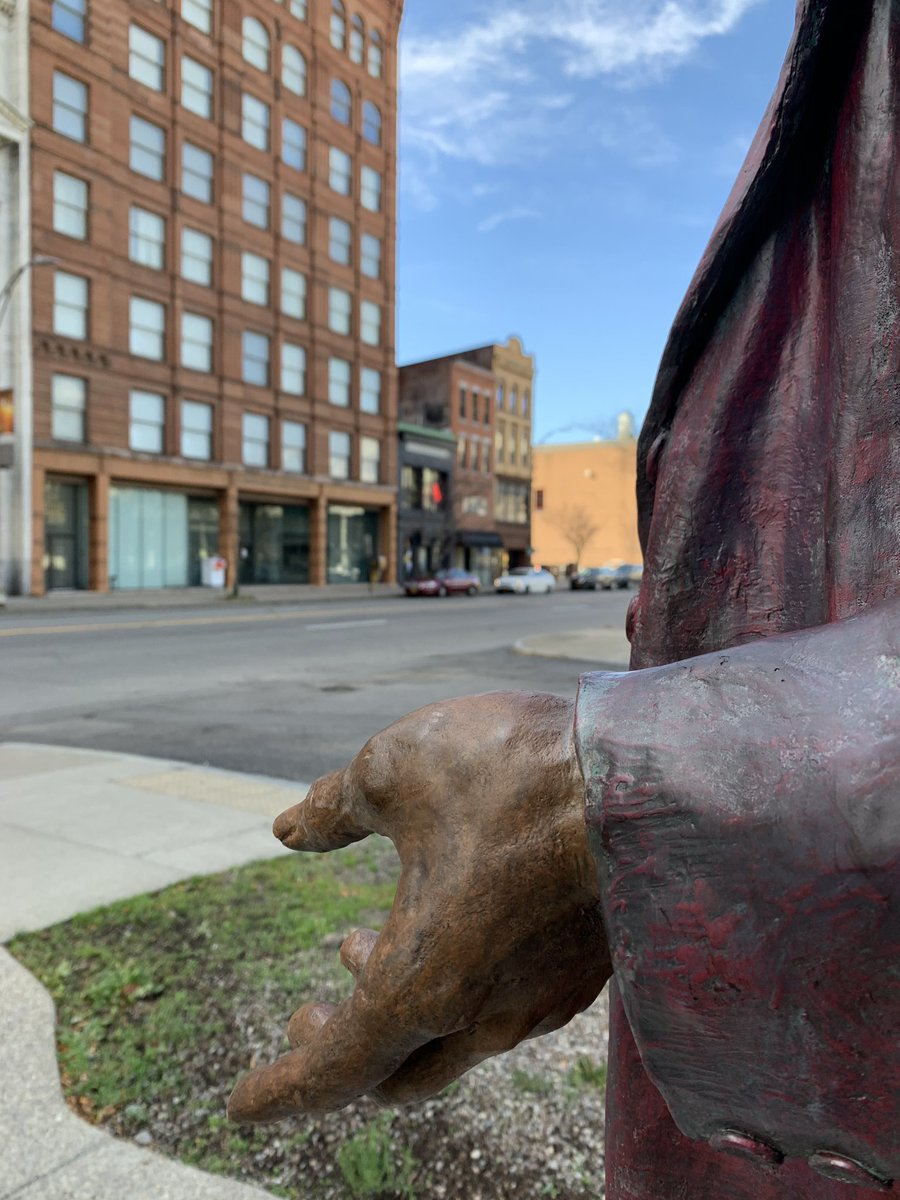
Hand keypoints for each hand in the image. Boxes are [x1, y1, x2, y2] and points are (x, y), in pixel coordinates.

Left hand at [227, 691, 610, 1122]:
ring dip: (396, 1012)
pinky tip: (452, 926)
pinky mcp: (584, 972)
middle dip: (338, 1052)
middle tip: (307, 1010)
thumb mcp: (394, 770)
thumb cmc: (511, 773)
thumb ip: (332, 807)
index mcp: (422, 981)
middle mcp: (483, 1015)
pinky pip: (500, 1013)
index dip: (280, 1091)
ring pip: (449, 1043)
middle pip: (393, 1072)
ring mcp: (541, 1000)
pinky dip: (452, 992)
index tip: (240, 1106)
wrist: (647, 777)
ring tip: (365, 947)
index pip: (334, 1071)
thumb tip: (287, 829)